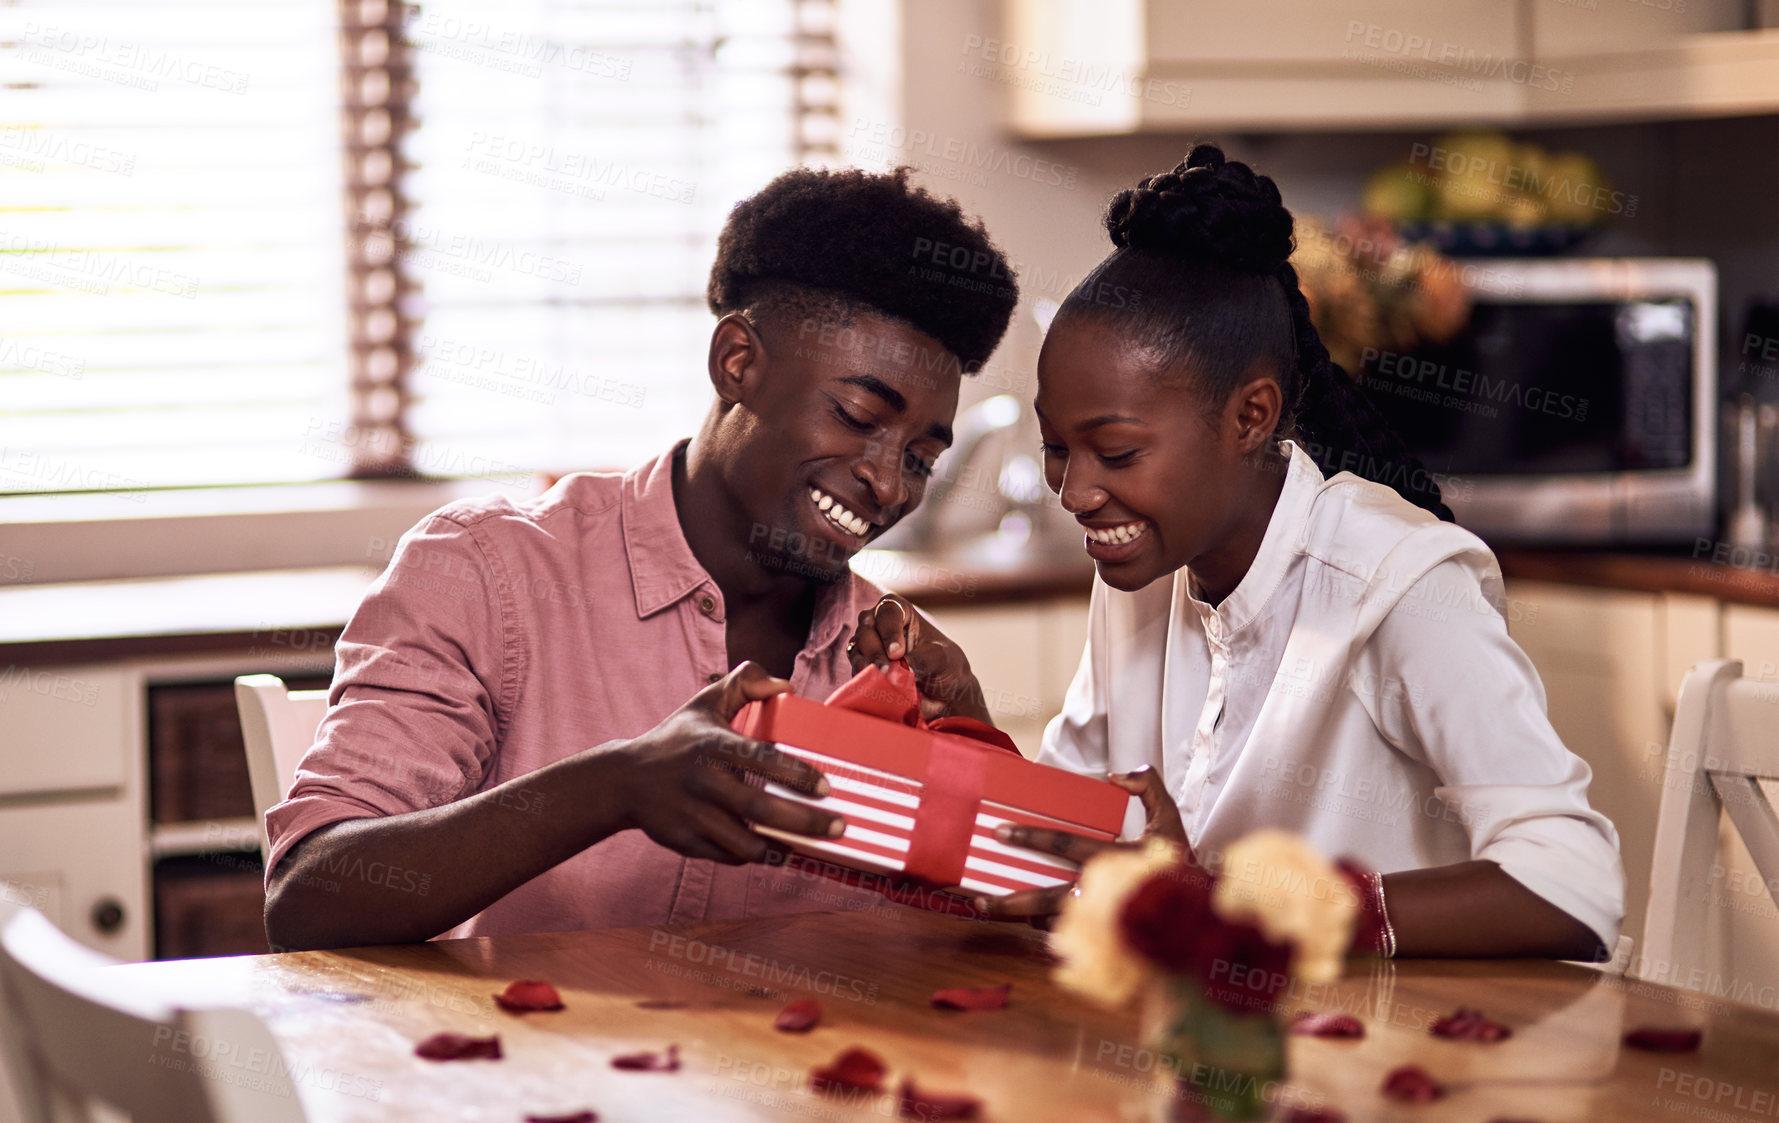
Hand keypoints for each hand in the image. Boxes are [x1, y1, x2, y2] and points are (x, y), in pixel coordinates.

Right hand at [606, 662, 845, 863]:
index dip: (797, 775)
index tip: (826, 787)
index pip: (762, 760)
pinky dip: (754, 856)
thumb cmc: (676, 739)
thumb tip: (788, 686)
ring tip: (809, 845)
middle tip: (838, 826)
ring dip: (782, 847)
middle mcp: (703, 782)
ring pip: (746, 843)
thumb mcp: (705, 703)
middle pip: (761, 808)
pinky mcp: (684, 842)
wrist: (623, 781)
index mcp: (713, 745)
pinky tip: (773, 849)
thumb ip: (745, 683)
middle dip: (806, 822)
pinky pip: (728, 856)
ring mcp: (692, 815)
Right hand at [848, 593, 990, 724]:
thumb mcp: (940, 659)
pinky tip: (872, 687)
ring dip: (865, 665)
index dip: (889, 631)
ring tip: (880, 680)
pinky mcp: (864, 666)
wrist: (943, 691)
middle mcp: (880, 624)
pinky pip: (855, 670)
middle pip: (866, 629)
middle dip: (875, 651)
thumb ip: (922, 659)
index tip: (897, 653)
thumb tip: (901, 669)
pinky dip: (862, 678)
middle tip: (887, 670)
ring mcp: (869, 645)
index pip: (888, 612)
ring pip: (857, 649)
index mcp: (901, 612)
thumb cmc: (944, 665)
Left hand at [974, 766, 1188, 925]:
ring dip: (1020, 917)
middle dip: (1010, 900)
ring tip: (988, 908)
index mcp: (1116, 859)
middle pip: (1047, 898)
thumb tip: (1116, 774)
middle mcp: (1105, 893)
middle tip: (978, 896)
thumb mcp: (1172, 819)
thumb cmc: (1182, 866)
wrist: (1205, 917)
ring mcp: (1105, 922)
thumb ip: (1148, 789)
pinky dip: (1044, 929)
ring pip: (1052, 922)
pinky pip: (1068, 936)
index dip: (1031, 837)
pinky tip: (1023, 921)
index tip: (1002, 832)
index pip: (1066, 844)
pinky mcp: (1107, 942)